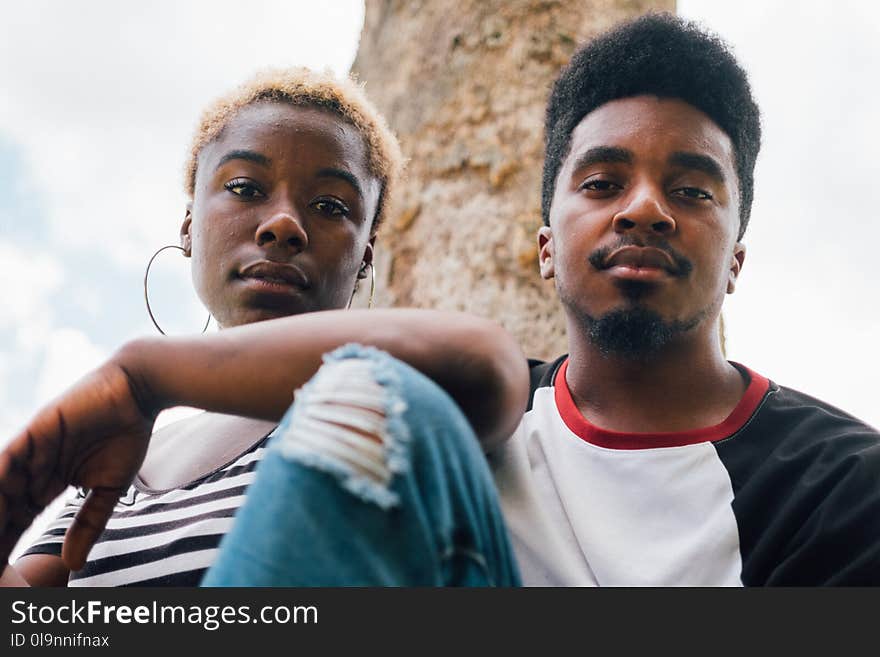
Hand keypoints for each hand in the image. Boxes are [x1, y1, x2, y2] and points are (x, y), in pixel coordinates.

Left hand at [0, 360, 155, 570]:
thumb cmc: (127, 435)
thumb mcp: (107, 490)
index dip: (10, 540)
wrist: (138, 394)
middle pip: (7, 505)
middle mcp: (34, 466)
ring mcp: (33, 448)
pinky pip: (9, 457)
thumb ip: (88, 524)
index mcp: (49, 480)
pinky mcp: (35, 430)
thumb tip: (74, 564)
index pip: (21, 517)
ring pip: (2, 485)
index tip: (2, 569)